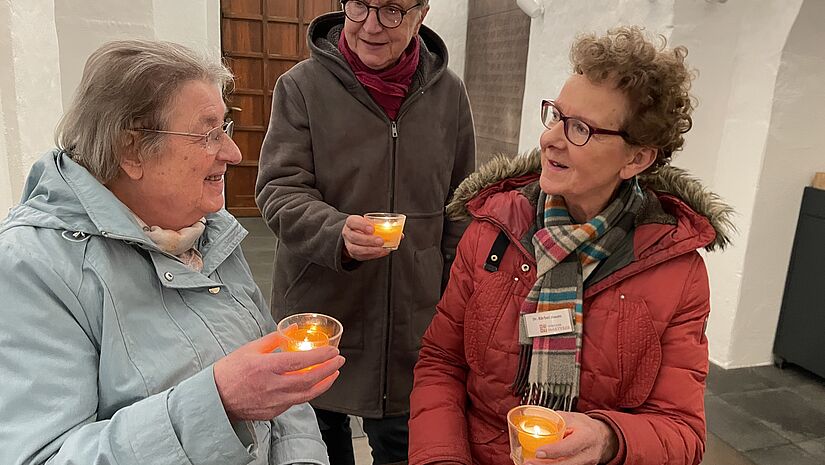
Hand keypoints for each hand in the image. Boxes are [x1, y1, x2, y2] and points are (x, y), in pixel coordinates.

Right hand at [214, 331, 344, 421]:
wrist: (215, 397)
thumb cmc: (230, 372)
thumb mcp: (250, 348)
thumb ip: (274, 339)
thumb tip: (291, 329)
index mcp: (266, 367)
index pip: (300, 362)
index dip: (320, 356)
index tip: (332, 351)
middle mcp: (272, 386)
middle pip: (309, 380)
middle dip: (328, 369)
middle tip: (339, 361)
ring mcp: (274, 402)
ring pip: (306, 395)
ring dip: (324, 384)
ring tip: (333, 374)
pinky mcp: (273, 411)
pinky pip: (296, 402)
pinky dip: (308, 393)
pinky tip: (314, 385)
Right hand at [342, 214, 389, 260]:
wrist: (354, 235)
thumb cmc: (363, 227)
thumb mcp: (369, 222)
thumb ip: (383, 226)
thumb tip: (400, 234)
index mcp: (351, 222)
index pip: (353, 222)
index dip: (362, 225)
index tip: (372, 228)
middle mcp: (348, 233)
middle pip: (354, 237)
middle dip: (368, 240)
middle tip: (380, 241)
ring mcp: (349, 245)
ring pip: (356, 249)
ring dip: (370, 249)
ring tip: (381, 249)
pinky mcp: (353, 254)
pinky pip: (361, 256)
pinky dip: (372, 255)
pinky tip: (380, 252)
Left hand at [525, 412, 617, 464]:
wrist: (603, 438)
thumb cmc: (586, 427)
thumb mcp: (574, 418)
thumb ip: (557, 419)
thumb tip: (536, 417)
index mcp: (586, 437)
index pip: (569, 447)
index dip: (553, 451)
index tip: (538, 452)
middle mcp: (587, 454)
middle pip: (565, 464)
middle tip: (528, 462)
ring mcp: (584, 464)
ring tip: (530, 463)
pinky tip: (540, 464)